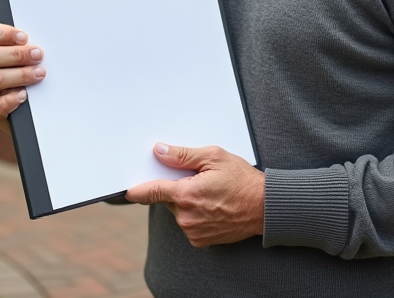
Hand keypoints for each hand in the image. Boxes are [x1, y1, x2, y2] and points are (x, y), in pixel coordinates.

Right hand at [0, 22, 44, 132]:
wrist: (25, 109)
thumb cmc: (21, 74)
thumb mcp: (16, 57)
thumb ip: (19, 46)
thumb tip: (32, 40)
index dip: (4, 34)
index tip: (24, 37)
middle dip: (16, 54)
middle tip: (38, 54)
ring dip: (20, 74)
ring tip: (39, 73)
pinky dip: (12, 100)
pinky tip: (24, 95)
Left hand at [126, 144, 263, 246]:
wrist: (265, 207)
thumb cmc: (242, 180)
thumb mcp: (214, 157)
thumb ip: (182, 155)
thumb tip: (159, 151)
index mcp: (187, 195)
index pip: (151, 191)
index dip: (137, 190)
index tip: (128, 190)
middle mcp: (187, 217)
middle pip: (167, 199)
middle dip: (176, 188)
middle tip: (196, 179)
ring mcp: (193, 231)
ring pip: (178, 212)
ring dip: (186, 202)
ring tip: (210, 194)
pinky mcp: (201, 241)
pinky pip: (188, 224)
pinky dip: (195, 215)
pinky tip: (212, 207)